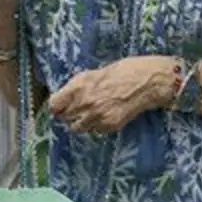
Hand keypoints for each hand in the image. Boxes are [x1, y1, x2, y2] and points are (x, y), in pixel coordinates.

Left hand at [49, 56, 174, 133]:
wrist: (147, 81)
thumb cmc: (122, 71)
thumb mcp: (94, 73)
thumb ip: (77, 86)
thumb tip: (66, 97)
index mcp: (78, 86)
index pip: (54, 105)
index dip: (56, 106)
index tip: (59, 106)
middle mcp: (85, 103)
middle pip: (64, 118)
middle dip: (68, 114)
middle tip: (76, 109)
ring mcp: (97, 116)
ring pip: (77, 128)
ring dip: (80, 122)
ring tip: (90, 114)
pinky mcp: (109, 126)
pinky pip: (94, 130)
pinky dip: (96, 126)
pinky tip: (105, 115)